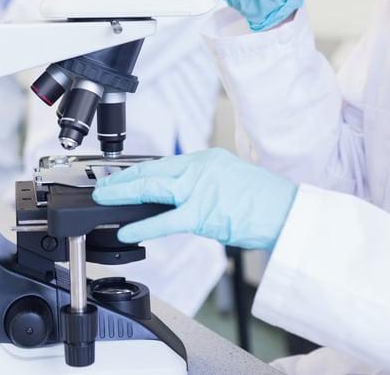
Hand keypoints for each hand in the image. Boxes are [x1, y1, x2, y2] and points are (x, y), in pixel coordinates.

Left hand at [92, 148, 297, 249]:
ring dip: (123, 193)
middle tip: (101, 184)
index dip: (137, 171)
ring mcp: (200, 189)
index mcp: (207, 159)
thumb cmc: (264, 201)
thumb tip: (177, 198)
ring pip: (151, 188)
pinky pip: (165, 220)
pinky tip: (125, 230)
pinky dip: (142, 225)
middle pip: (150, 170)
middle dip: (121, 178)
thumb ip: (202, 184)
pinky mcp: (202, 213)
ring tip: (103, 198)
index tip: (120, 176)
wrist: (287, 212)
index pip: (162, 163)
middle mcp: (200, 168)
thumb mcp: (230, 180)